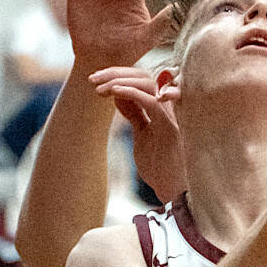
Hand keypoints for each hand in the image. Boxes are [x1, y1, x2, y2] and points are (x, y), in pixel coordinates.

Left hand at [89, 64, 183, 201]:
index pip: (141, 78)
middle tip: (92, 79)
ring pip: (149, 82)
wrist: (174, 193)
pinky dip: (132, 93)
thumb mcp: (142, 135)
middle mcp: (170, 106)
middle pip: (144, 75)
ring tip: (99, 87)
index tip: (94, 80)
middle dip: (116, 73)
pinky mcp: (172, 127)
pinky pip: (152, 101)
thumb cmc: (161, 168)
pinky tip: (114, 92)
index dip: (118, 75)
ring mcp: (173, 115)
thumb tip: (118, 95)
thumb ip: (134, 114)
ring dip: (120, 81)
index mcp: (163, 106)